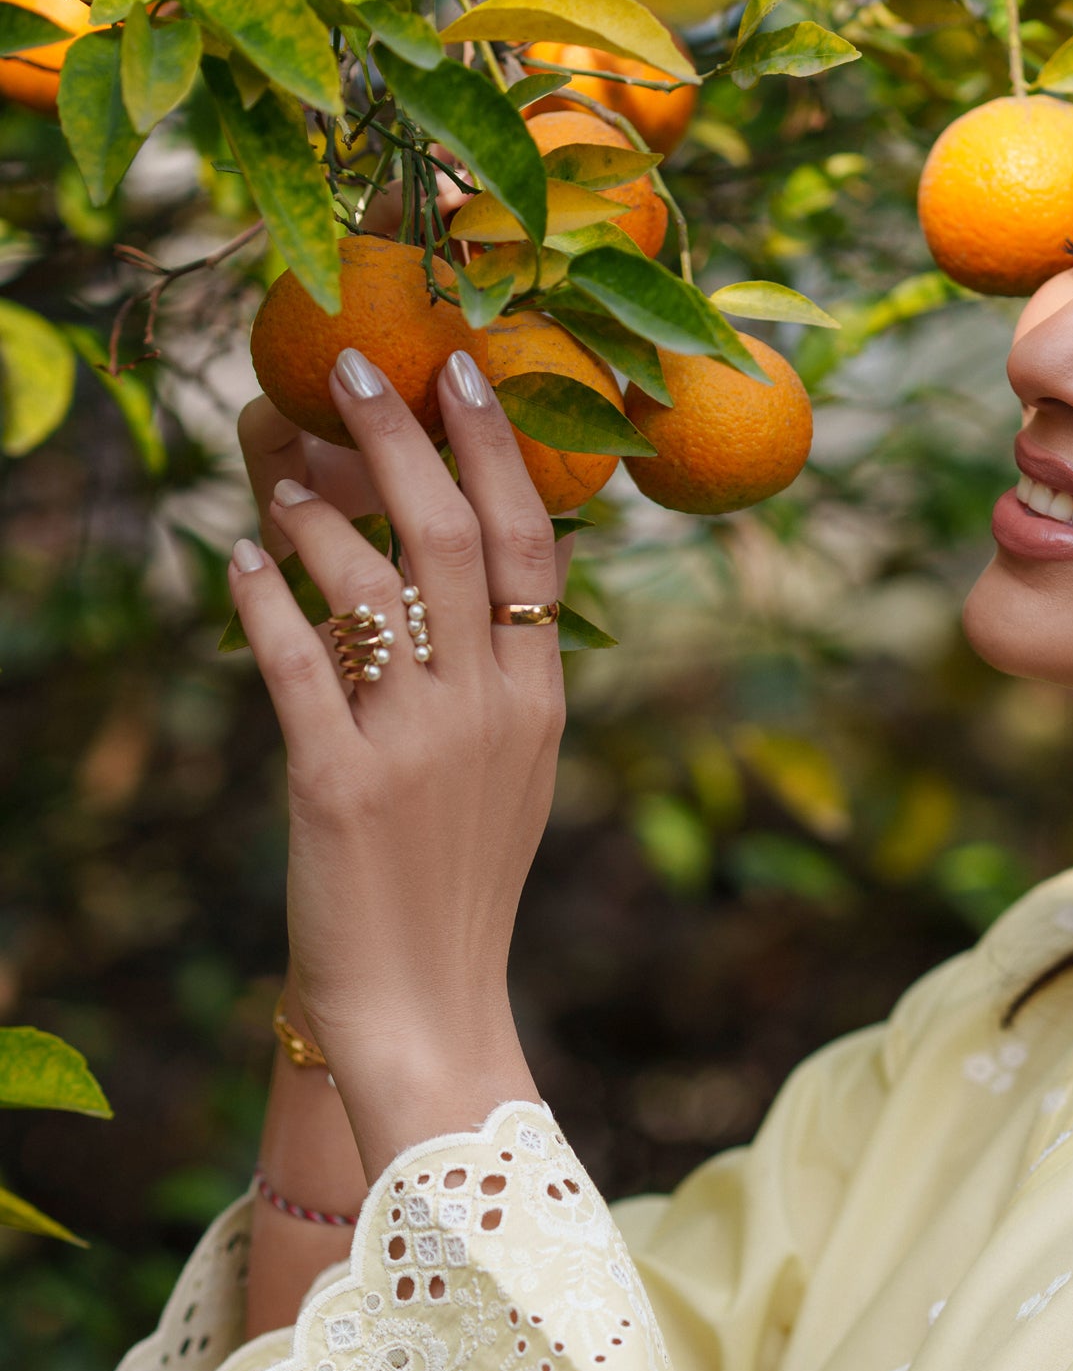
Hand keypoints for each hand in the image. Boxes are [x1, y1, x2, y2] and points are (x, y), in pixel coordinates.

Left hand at [230, 345, 568, 1181]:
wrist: (427, 1002)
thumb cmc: (457, 883)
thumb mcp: (510, 771)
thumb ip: (500, 674)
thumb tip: (463, 570)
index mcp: (539, 700)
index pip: (530, 544)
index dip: (495, 447)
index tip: (462, 372)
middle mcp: (487, 709)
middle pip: (451, 535)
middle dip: (400, 436)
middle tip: (355, 368)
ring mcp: (416, 744)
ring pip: (366, 583)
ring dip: (314, 513)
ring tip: (278, 479)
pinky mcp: (339, 782)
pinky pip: (293, 659)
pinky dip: (260, 597)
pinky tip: (236, 561)